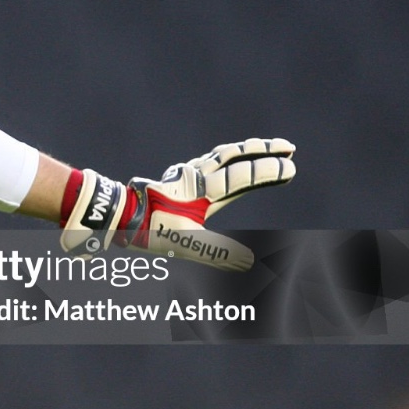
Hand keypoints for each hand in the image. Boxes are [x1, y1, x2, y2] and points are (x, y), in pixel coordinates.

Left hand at [60, 138, 295, 270]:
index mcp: (204, 190)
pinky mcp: (176, 177)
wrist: (117, 216)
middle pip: (235, 155)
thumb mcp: (186, 245)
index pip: (242, 175)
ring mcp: (185, 174)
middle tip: (289, 147)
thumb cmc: (149, 230)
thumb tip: (250, 261)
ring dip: (245, 150)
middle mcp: (197, 176)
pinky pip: (206, 161)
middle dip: (263, 150)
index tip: (291, 167)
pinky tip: (224, 161)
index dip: (268, 170)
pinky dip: (223, 157)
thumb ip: (218, 251)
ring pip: (221, 155)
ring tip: (264, 147)